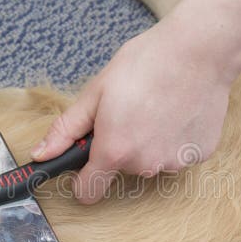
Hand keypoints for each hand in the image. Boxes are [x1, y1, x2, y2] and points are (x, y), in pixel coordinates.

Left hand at [31, 20, 232, 203]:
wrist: (200, 49)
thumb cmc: (147, 63)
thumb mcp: (96, 92)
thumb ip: (66, 130)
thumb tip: (41, 155)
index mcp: (114, 151)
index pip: (88, 192)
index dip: (82, 179)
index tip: (86, 164)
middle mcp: (145, 165)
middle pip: (123, 169)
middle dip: (121, 147)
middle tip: (129, 111)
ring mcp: (176, 162)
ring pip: (152, 160)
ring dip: (150, 142)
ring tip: (157, 106)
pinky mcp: (200, 154)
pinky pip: (178, 152)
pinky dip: (176, 137)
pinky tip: (178, 110)